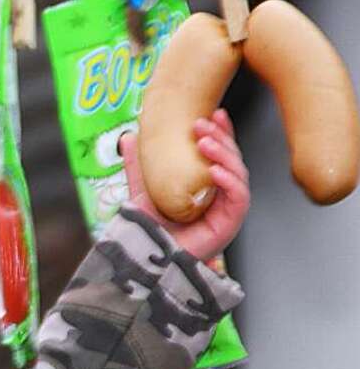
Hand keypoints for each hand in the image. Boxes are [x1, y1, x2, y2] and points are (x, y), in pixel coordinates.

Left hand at [121, 108, 250, 262]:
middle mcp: (221, 195)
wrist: (147, 256)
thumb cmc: (148, 227)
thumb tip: (129, 136)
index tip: (213, 113)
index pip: (219, 153)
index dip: (220, 132)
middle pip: (231, 159)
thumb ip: (138, 165)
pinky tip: (216, 170)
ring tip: (205, 142)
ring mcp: (227, 209)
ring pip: (237, 174)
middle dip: (220, 137)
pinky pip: (238, 198)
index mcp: (206, 184)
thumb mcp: (142, 189)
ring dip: (224, 154)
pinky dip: (230, 181)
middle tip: (202, 123)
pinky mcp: (230, 224)